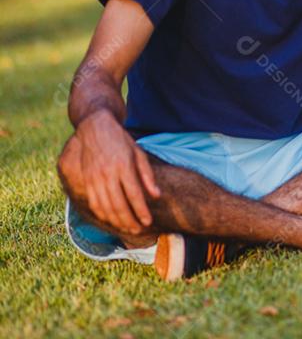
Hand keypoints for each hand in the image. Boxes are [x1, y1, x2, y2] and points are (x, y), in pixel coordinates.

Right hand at [75, 110, 160, 234]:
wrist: (95, 128)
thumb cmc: (121, 141)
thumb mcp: (139, 153)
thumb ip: (147, 175)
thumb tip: (156, 196)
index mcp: (124, 166)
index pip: (134, 195)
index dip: (141, 211)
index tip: (148, 222)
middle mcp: (108, 173)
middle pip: (119, 204)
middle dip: (129, 221)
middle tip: (138, 231)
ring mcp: (94, 177)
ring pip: (105, 206)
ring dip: (116, 221)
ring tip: (127, 229)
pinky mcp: (86, 180)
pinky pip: (93, 202)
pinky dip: (102, 214)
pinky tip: (111, 221)